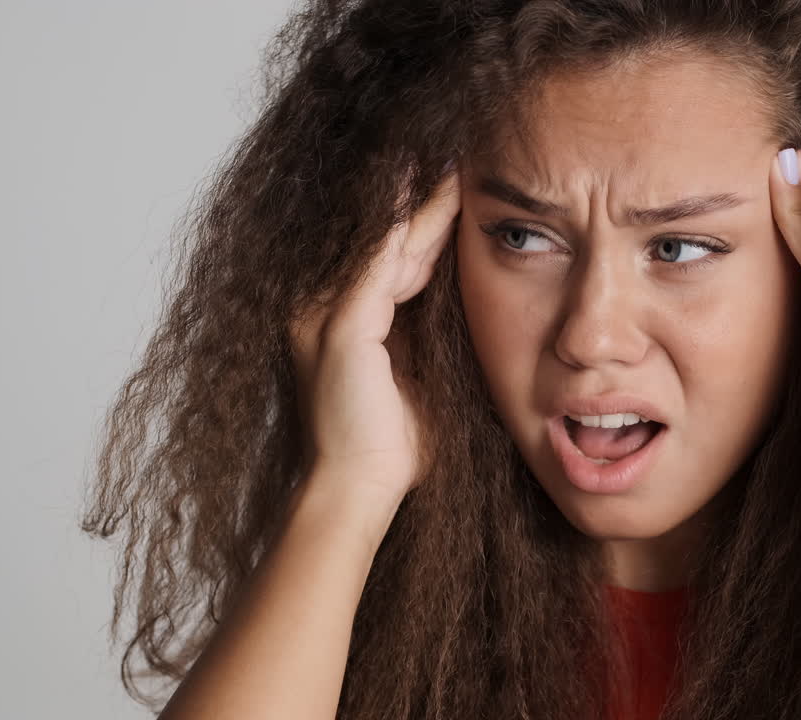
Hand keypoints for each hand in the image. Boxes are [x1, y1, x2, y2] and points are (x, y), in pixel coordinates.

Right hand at [288, 164, 460, 497]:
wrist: (358, 491)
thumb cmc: (392, 453)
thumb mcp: (421, 384)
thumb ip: (433, 346)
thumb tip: (476, 319)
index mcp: (346, 323)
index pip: (394, 260)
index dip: (426, 225)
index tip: (458, 190)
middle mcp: (325, 310)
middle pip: (386, 242)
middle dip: (422, 201)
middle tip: (453, 155)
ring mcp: (326, 315)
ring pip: (382, 243)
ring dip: (416, 202)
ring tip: (446, 160)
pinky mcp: (342, 326)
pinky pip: (381, 262)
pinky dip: (405, 228)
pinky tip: (429, 194)